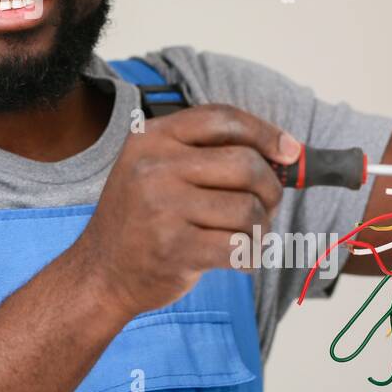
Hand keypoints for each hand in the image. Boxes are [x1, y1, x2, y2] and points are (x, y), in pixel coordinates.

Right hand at [72, 104, 301, 317]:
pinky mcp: (175, 247)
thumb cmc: (143, 221)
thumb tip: (288, 151)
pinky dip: (249, 256)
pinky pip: (240, 246)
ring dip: (259, 228)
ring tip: (243, 237)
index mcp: (150, 138)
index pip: (222, 118)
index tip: (289, 151)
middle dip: (270, 188)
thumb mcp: (157, 169)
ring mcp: (162, 206)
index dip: (265, 132)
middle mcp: (153, 166)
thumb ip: (208, 154)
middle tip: (264, 207)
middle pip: (246, 163)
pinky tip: (235, 259)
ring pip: (248, 208)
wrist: (101, 273)